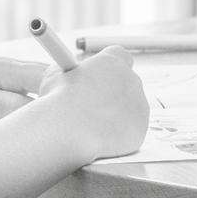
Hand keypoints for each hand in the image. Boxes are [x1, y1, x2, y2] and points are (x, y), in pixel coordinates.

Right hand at [35, 45, 148, 159]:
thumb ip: (71, 72)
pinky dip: (117, 135)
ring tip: (89, 126)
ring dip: (115, 116)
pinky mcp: (140, 130)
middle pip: (127, 84)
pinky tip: (98, 138)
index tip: (98, 77)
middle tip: (94, 106)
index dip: (109, 69)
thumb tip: (72, 75)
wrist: (68, 130)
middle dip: (114, 93)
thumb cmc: (58, 101)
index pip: (120, 58)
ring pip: (130, 109)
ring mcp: (139, 106)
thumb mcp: (56, 76)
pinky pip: (130, 131)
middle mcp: (131, 80)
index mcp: (113, 62)